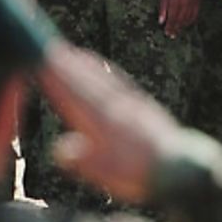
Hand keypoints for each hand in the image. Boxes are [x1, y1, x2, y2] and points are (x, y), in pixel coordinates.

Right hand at [36, 42, 191, 203]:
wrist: (181, 168)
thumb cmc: (139, 174)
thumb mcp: (106, 175)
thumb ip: (83, 161)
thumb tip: (60, 150)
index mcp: (103, 121)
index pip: (74, 94)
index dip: (57, 77)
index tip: (41, 59)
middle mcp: (117, 107)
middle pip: (88, 81)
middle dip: (68, 65)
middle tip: (49, 47)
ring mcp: (132, 105)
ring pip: (105, 79)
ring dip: (88, 66)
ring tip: (74, 53)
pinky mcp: (145, 107)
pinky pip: (122, 83)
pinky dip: (109, 73)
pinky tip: (107, 69)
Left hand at [158, 0, 202, 35]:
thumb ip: (163, 8)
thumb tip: (161, 21)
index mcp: (175, 4)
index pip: (172, 20)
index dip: (169, 28)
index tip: (167, 33)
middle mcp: (184, 7)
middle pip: (180, 22)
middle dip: (175, 29)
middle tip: (172, 36)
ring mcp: (192, 6)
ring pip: (187, 20)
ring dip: (182, 26)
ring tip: (178, 31)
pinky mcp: (198, 4)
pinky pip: (195, 16)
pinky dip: (190, 21)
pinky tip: (187, 23)